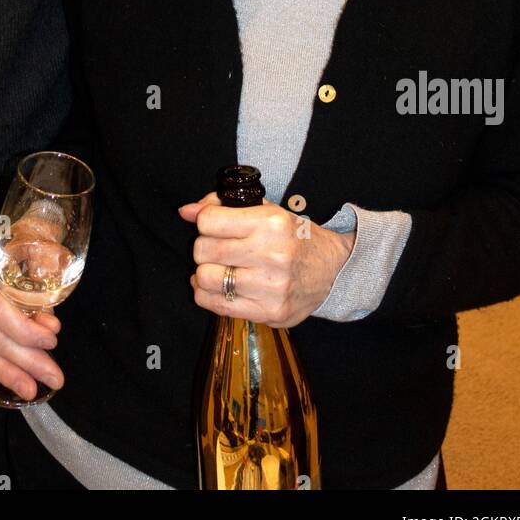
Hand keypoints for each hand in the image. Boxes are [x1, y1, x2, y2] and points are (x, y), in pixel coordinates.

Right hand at [0, 253, 64, 402]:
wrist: (30, 228)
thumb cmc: (42, 242)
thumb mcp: (50, 261)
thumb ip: (46, 297)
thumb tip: (49, 329)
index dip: (25, 334)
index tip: (53, 341)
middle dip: (22, 362)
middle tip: (53, 378)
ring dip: (4, 372)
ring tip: (30, 391)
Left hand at [179, 192, 355, 327]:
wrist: (334, 269)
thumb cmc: (295, 237)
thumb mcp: (267, 211)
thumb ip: (225, 207)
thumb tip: (186, 211)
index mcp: (271, 223)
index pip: (209, 221)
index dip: (204, 222)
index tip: (211, 226)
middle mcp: (272, 255)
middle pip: (204, 250)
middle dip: (203, 247)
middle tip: (214, 248)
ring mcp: (272, 287)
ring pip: (207, 279)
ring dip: (204, 273)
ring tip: (215, 268)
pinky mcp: (270, 312)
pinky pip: (219, 306)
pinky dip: (208, 295)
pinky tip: (218, 287)